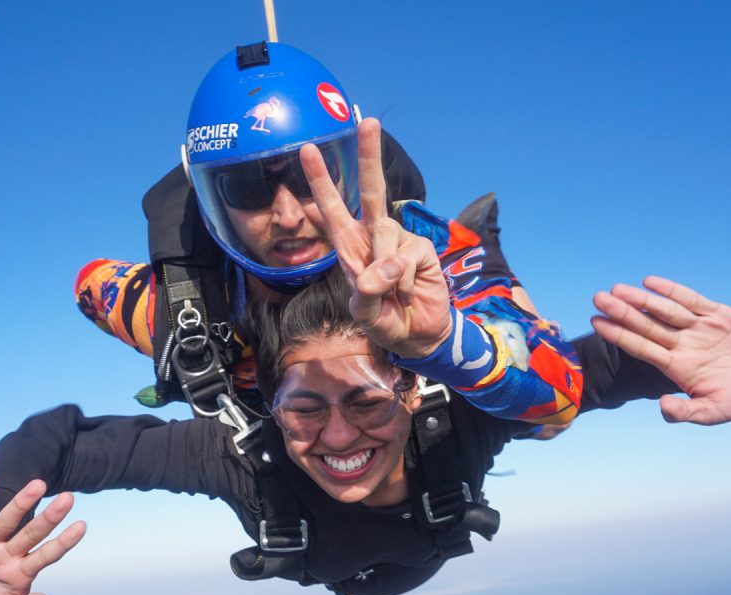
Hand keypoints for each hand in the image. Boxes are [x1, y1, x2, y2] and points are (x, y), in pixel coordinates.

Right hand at [0, 477, 85, 594]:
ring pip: (7, 521)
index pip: (47, 554)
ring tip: (40, 484)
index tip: (82, 526)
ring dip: (22, 503)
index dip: (64, 542)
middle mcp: (10, 552)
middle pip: (32, 533)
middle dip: (50, 517)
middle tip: (69, 497)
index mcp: (23, 570)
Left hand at [300, 117, 451, 357]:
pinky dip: (403, 282)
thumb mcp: (365, 314)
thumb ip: (367, 293)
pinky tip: (407, 294)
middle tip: (367, 121)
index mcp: (351, 246)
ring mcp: (399, 240)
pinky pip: (406, 258)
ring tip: (391, 295)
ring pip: (386, 235)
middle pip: (371, 192)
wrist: (417, 336)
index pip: (332, 209)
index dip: (321, 180)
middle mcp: (374, 236)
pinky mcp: (421, 250)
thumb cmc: (384, 320)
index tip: (309, 150)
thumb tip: (383, 269)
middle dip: (369, 157)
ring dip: (385, 270)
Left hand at [591, 275, 730, 424]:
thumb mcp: (715, 411)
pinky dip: (671, 290)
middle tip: (598, 298)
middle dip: (622, 313)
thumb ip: (688, 412)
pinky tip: (650, 282)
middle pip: (645, 326)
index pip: (640, 347)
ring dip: (641, 299)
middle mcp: (681, 344)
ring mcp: (697, 327)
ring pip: (664, 310)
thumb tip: (662, 406)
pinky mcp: (717, 314)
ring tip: (617, 289)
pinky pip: (690, 299)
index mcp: (675, 365)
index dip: (618, 335)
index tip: (596, 322)